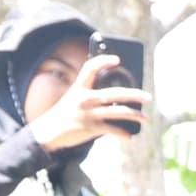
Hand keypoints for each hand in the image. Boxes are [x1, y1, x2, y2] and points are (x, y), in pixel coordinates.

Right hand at [29, 60, 146, 153]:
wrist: (47, 133)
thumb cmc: (64, 115)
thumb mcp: (72, 100)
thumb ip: (89, 96)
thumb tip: (116, 100)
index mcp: (78, 88)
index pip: (90, 68)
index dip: (103, 61)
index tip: (117, 59)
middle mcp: (83, 99)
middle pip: (113, 93)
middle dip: (134, 95)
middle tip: (148, 97)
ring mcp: (87, 113)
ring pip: (117, 111)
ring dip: (134, 115)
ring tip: (146, 118)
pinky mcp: (89, 128)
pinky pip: (111, 129)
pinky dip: (122, 134)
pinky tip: (130, 136)